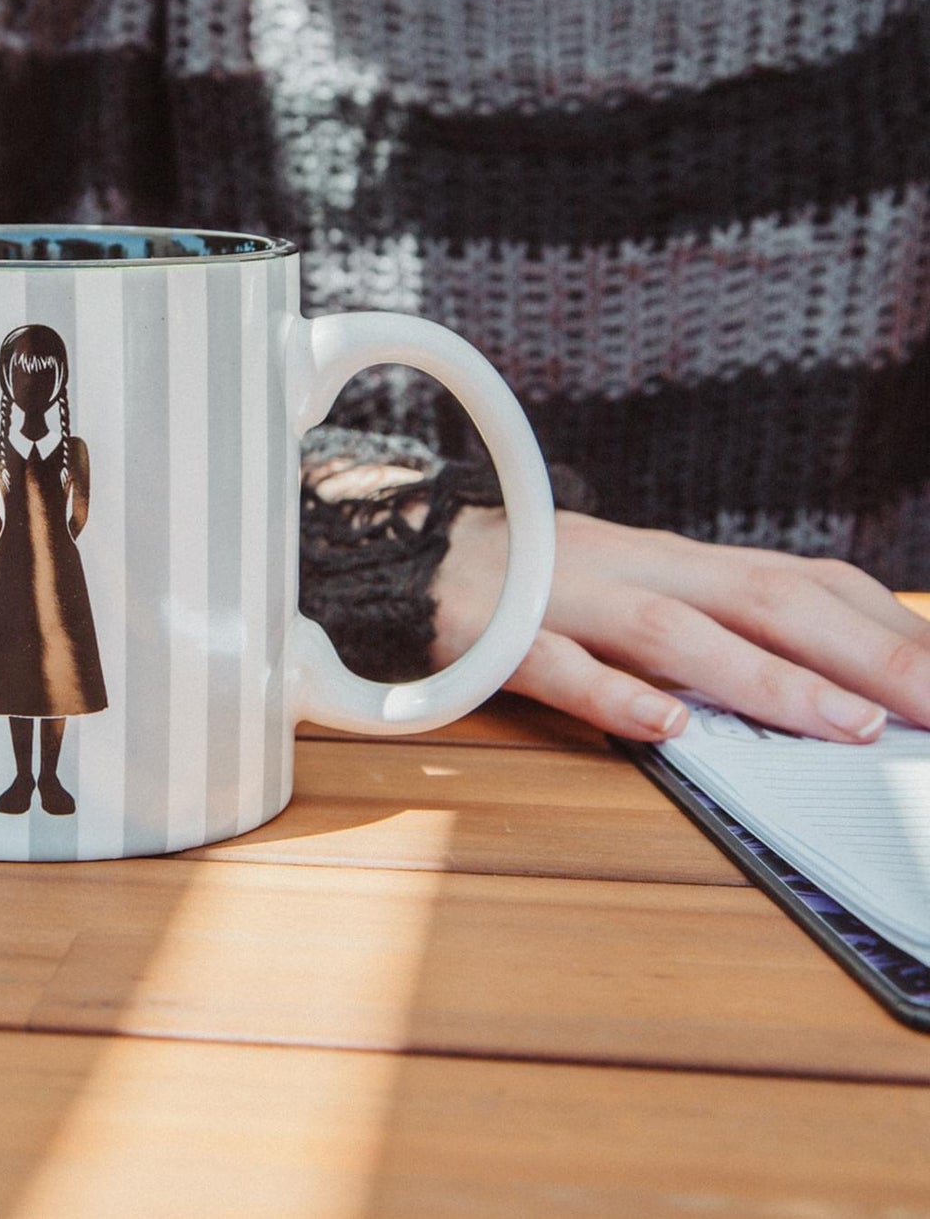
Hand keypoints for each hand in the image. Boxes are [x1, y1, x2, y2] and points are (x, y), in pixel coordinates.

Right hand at [431, 508, 929, 743]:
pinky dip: (613, 695)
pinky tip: (665, 728)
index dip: (885, 628)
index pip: (800, 583)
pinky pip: (556, 666)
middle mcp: (635, 569)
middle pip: (764, 600)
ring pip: (674, 633)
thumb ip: (712, 630)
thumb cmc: (531, 587)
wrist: (396, 550)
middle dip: (866, 655)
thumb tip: (826, 690)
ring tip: (844, 724)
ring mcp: (565, 600)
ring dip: (765, 679)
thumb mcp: (632, 591)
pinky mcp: (495, 637)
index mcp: (675, 563)